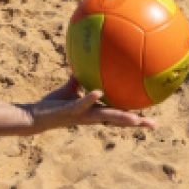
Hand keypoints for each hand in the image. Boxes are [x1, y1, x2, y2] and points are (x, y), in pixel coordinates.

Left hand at [25, 79, 156, 130]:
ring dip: (119, 117)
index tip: (152, 121)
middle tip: (154, 125)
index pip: (119, 116)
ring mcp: (81, 115)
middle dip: (136, 123)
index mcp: (94, 112)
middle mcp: (91, 116)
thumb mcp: (69, 89)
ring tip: (135, 118)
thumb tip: (87, 63)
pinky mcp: (69, 111)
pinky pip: (81, 104)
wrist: (35, 117)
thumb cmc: (53, 105)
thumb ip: (79, 80)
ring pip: (104, 116)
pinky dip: (90, 99)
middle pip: (118, 121)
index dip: (135, 119)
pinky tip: (98, 92)